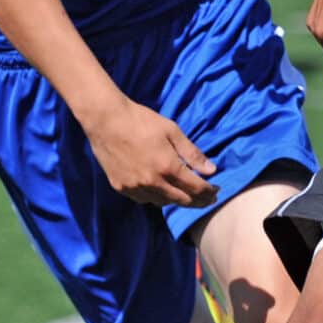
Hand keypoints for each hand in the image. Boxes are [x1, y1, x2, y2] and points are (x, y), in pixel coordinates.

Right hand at [83, 100, 217, 207]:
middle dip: (198, 201)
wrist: (106, 120)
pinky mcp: (120, 187)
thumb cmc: (141, 120)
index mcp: (167, 167)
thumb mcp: (172, 131)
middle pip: (181, 201)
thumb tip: (211, 170)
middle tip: (207, 199)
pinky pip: (144, 200)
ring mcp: (135, 187)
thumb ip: (192, 153)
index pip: (195, 188)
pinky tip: (161, 191)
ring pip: (162, 203)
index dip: (208, 192)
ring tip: (185, 195)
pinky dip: (156, 198)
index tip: (216, 191)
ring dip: (176, 200)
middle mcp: (152, 182)